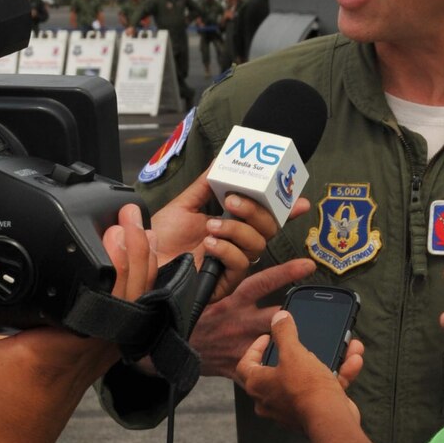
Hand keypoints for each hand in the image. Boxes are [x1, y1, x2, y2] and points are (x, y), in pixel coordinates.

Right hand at [0, 206, 154, 442]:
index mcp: (56, 347)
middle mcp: (80, 357)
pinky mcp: (77, 379)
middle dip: (136, 254)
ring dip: (132, 279)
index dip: (120, 256)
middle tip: (130, 218)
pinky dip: (118, 305)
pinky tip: (107, 289)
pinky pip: (111, 333)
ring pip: (126, 317)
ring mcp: (84, 370)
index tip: (117, 224)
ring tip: (130, 241)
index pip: (106, 295)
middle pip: (130, 301)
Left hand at [150, 169, 308, 298]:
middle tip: (233, 200)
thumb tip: (222, 159)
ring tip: (211, 225)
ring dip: (237, 229)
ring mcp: (232, 264)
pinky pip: (240, 264)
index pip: (266, 216)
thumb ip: (207, 184)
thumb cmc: (161, 238)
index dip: (287, 210)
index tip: (299, 201)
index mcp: (232, 224)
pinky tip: (209, 244)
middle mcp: (237, 243)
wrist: (144, 261)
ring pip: (257, 245)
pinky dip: (228, 250)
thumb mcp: (184, 204)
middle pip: (269, 228)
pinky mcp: (224, 283)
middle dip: (256, 211)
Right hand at [190, 256, 315, 378]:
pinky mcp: (238, 367)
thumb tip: (234, 256)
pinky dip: (274, 375)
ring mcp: (240, 346)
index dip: (286, 272)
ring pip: (273, 345)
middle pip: (276, 317)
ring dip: (289, 344)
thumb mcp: (203, 293)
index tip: (308, 265)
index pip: (262, 282)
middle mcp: (240, 323)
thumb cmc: (185, 315)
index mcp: (232, 302)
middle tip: (317, 311)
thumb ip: (223, 280)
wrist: (167, 345)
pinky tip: (288, 377)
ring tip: (307, 347)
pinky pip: (259, 372)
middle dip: (295, 315)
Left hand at [237, 308, 365, 430]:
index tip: (267, 337)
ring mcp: (291, 409)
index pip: (245, 364)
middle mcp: (270, 400)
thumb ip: (284, 332)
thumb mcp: (294, 352)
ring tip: (342, 346)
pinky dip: (338, 375)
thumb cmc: (306, 388)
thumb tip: (278, 317)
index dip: (254, 348)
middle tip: (303, 342)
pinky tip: (353, 361)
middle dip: (299, 352)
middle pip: (278, 371)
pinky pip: (323, 390)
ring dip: (327, 361)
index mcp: (258, 385)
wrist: (330, 420)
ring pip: (308, 378)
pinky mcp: (312, 413)